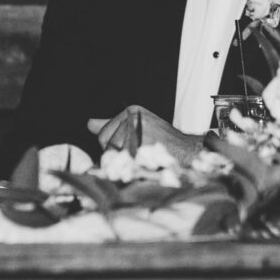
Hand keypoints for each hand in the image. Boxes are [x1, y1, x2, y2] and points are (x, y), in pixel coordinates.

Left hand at [88, 106, 202, 164]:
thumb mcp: (137, 128)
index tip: (133, 146)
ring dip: (125, 162)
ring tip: (143, 158)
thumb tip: (89, 123)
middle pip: (105, 144)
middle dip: (117, 154)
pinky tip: (144, 163)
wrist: (189, 152)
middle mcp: (132, 117)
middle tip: (139, 153)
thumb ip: (112, 126)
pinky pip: (123, 163)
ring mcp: (137, 131)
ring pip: (113, 155)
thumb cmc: (163, 142)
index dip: (114, 146)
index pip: (103, 134)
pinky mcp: (142, 145)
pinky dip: (131, 168)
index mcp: (130, 111)